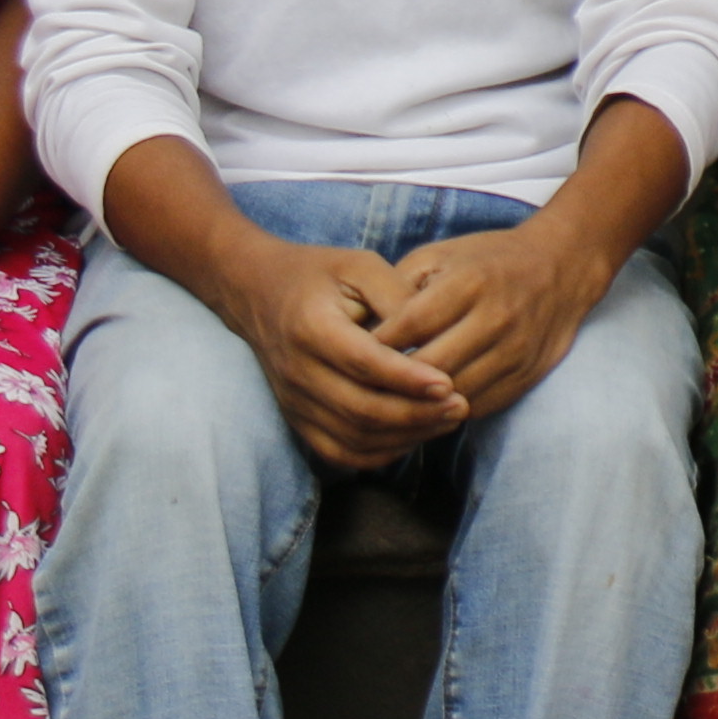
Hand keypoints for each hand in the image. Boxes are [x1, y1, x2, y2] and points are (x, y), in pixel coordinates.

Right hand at [232, 236, 471, 470]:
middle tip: (460, 405)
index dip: (408, 378)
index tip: (449, 383)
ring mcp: (294, 401)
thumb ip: (398, 295)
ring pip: (353, 437)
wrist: (257, 291)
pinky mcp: (297, 419)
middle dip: (416, 414)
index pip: (364, 364)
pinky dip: (381, 451)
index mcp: (312, 328)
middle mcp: (297, 372)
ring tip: (448, 420)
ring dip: (405, 436)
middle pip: (361, 409)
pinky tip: (415, 436)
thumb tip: (435, 334)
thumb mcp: (360, 266)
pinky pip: (341, 452)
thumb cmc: (319, 274)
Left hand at [365, 222, 618, 423]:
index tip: (347, 357)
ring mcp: (516, 351)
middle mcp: (496, 318)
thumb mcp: (439, 256)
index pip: (408, 328)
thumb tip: (359, 332)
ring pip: (454, 395)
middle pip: (429, 369)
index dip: (373, 347)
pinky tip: (425, 407)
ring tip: (388, 403)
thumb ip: (399, 288)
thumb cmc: (488, 260)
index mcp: (469, 283)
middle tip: (360, 389)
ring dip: (419, 404)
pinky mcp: (526, 376)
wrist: (563, 266)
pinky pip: (477, 405)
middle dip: (391, 383)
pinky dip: (447, 410)